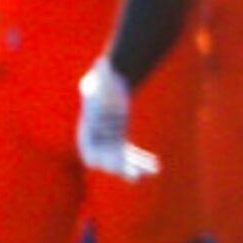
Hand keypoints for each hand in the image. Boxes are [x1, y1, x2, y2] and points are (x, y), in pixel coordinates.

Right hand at [75, 61, 157, 178]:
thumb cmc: (106, 75)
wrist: (111, 75)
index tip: (114, 166)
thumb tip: (106, 65)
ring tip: (147, 175)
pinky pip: (128, 152)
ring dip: (133, 167)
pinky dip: (140, 160)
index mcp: (87, 125)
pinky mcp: (119, 135)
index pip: (89, 149)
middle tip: (133, 177)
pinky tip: (155, 167)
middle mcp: (94, 133)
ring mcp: (106, 135)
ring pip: (119, 157)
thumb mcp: (103, 76)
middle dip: (118, 167)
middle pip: (105, 157)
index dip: (100, 159)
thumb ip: (102, 75)